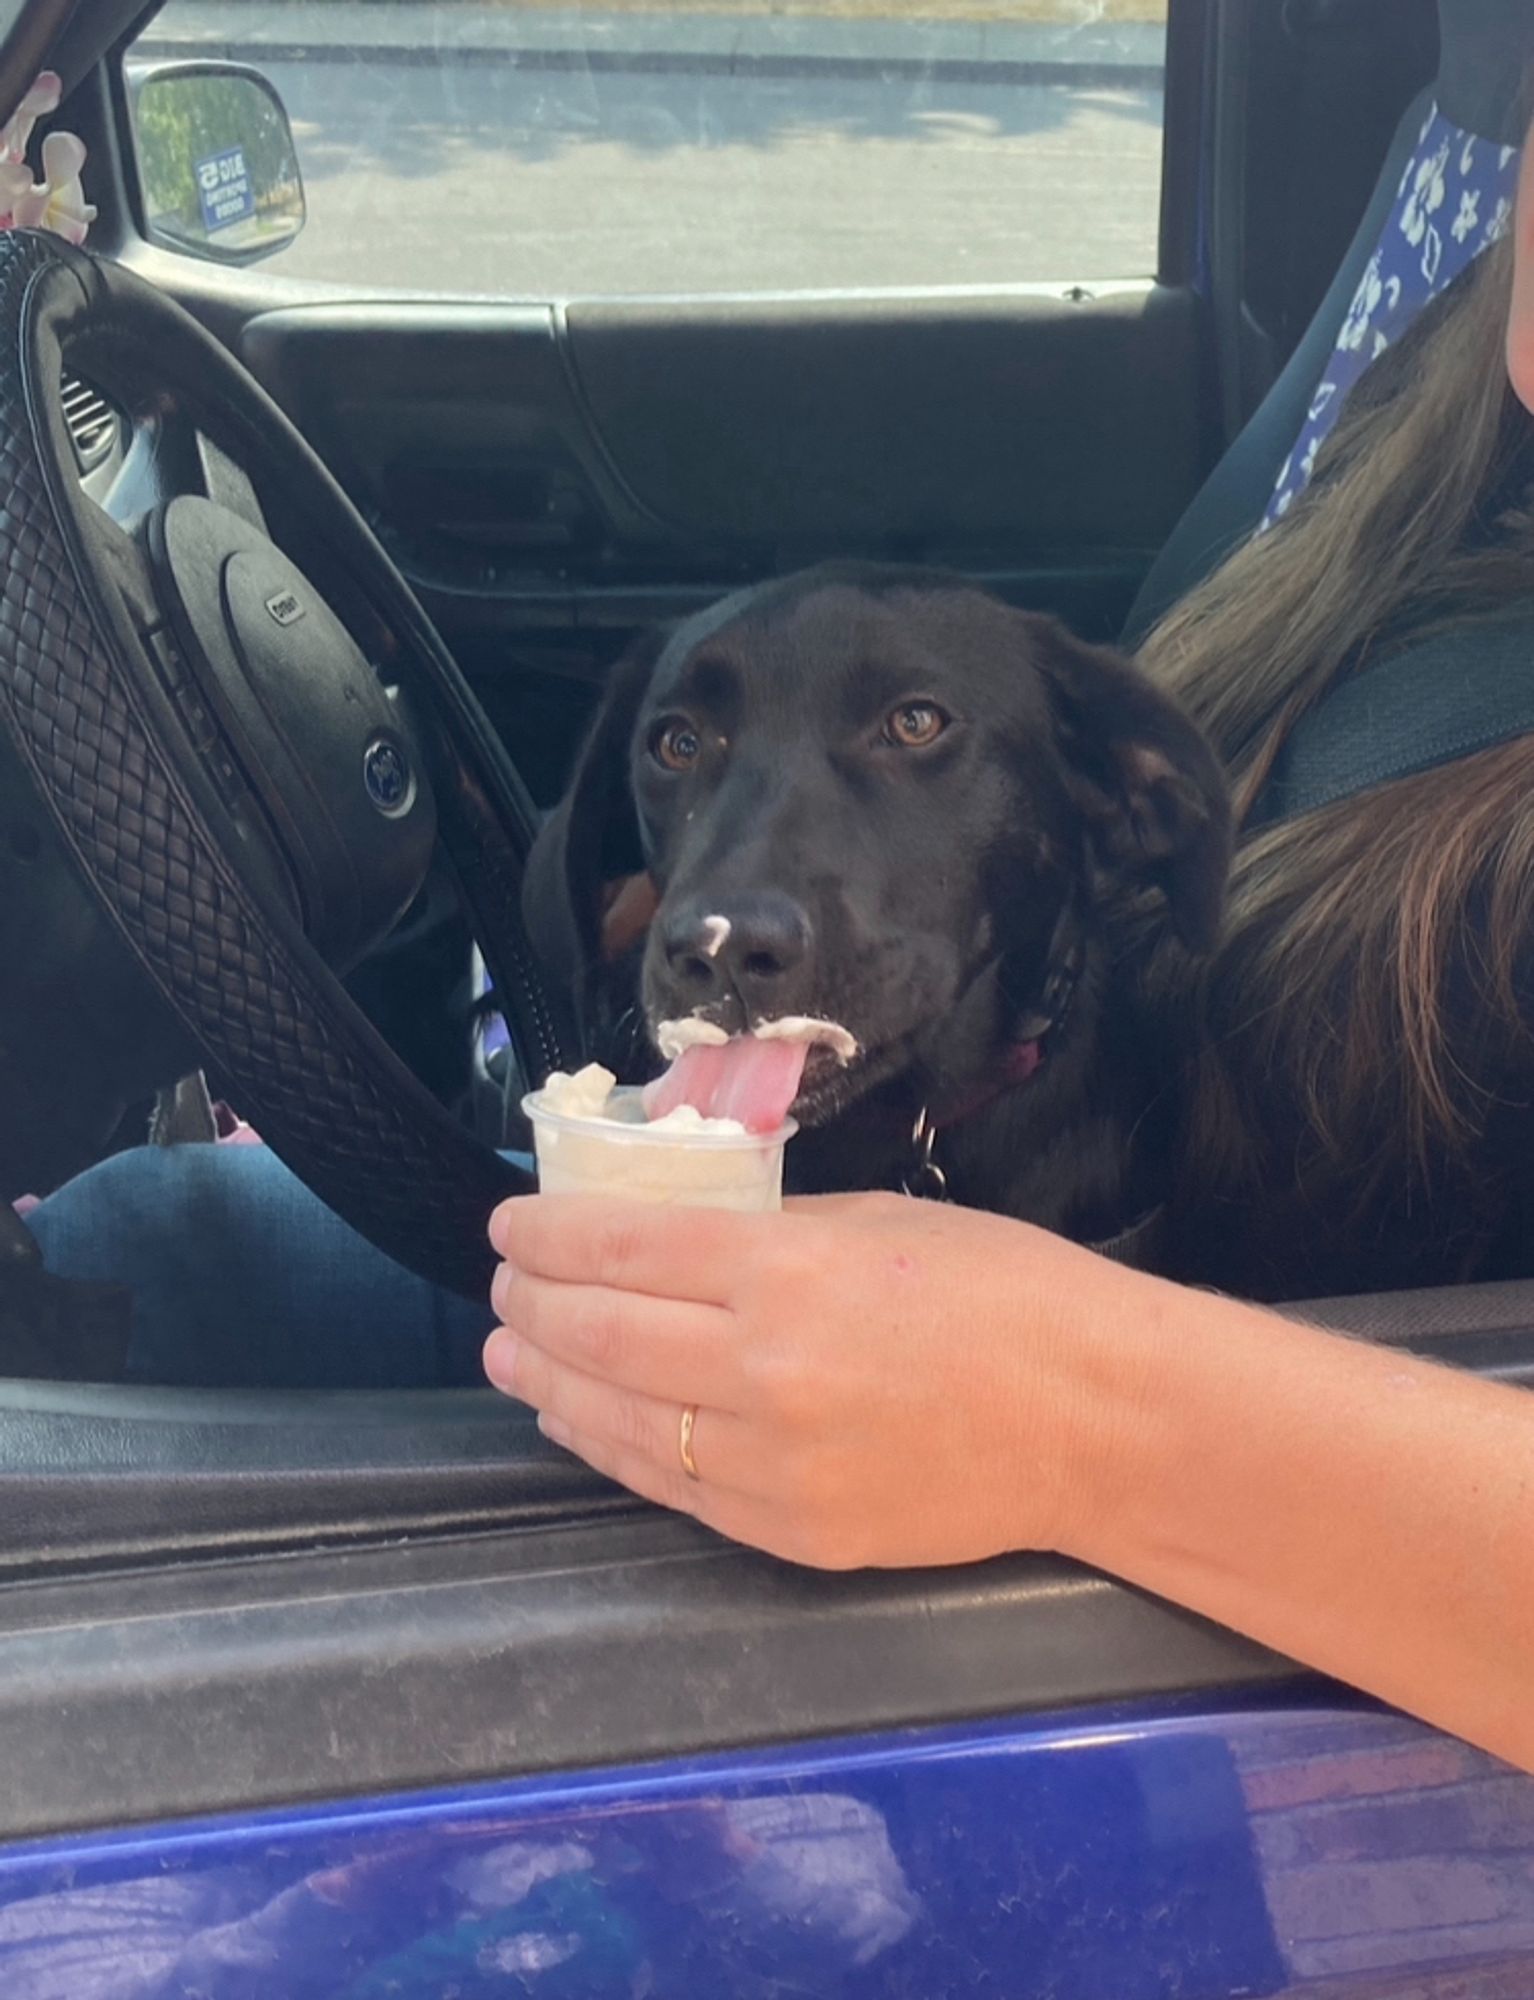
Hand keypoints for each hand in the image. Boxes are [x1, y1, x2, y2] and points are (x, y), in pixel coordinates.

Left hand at [483, 1191, 1144, 1569]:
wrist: (1097, 1419)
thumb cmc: (1006, 1292)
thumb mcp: (879, 1217)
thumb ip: (768, 1229)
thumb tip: (675, 1232)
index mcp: (786, 1272)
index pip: (619, 1247)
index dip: (547, 1235)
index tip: (510, 1225)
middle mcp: (762, 1371)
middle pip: (597, 1334)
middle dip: (528, 1304)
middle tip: (500, 1285)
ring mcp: (773, 1464)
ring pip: (615, 1419)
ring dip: (545, 1381)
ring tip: (509, 1353)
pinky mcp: (791, 1532)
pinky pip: (670, 1487)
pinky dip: (607, 1449)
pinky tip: (576, 1421)